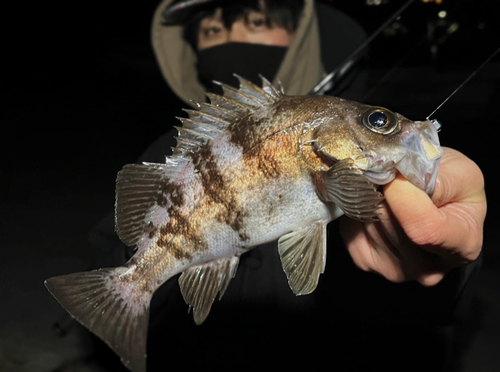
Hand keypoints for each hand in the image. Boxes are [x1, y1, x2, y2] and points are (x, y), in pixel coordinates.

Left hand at [340, 147, 486, 285]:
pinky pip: (351, 229)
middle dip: (386, 193)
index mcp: (462, 247)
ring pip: (368, 224)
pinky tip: (375, 206)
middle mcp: (428, 269)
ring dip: (371, 199)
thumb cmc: (454, 189)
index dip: (404, 197)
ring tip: (387, 192)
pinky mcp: (366, 262)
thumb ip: (438, 179)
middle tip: (393, 177)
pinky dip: (358, 211)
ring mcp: (394, 270)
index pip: (424, 229)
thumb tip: (400, 181)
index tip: (398, 175)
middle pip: (390, 225)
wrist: (438, 202)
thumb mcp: (462, 173)